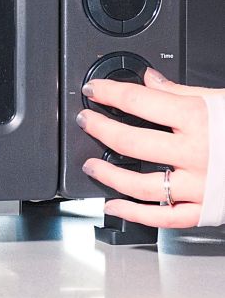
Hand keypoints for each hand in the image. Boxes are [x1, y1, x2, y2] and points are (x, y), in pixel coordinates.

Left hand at [77, 68, 213, 227]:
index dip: (109, 93)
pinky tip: (113, 206)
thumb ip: (180, 92)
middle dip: (99, 128)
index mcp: (198, 118)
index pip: (139, 101)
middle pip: (130, 139)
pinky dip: (133, 214)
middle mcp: (195, 152)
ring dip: (107, 174)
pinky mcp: (205, 210)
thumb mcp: (219, 100)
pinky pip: (162, 217)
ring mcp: (199, 185)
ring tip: (91, 165)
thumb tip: (150, 80)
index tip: (94, 90)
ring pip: (139, 183)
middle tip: (86, 121)